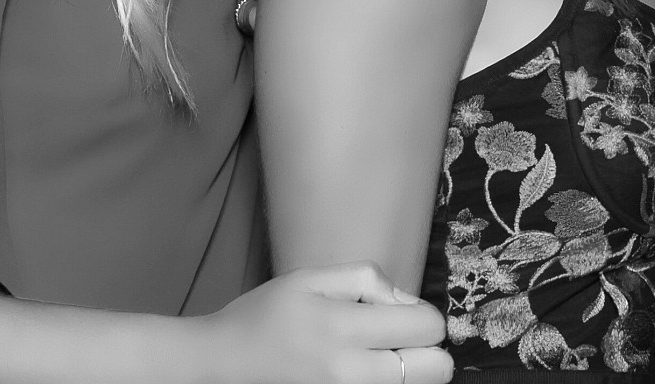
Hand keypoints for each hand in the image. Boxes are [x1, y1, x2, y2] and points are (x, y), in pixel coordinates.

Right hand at [197, 262, 452, 383]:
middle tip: (398, 342)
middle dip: (428, 351)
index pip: (428, 327)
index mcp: (345, 329)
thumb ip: (364, 279)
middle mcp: (352, 374)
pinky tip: (362, 373)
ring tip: (377, 359)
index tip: (400, 315)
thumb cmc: (263, 318)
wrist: (217, 368)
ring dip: (408, 373)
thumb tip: (406, 300)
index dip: (423, 316)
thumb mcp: (309, 279)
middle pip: (437, 370)